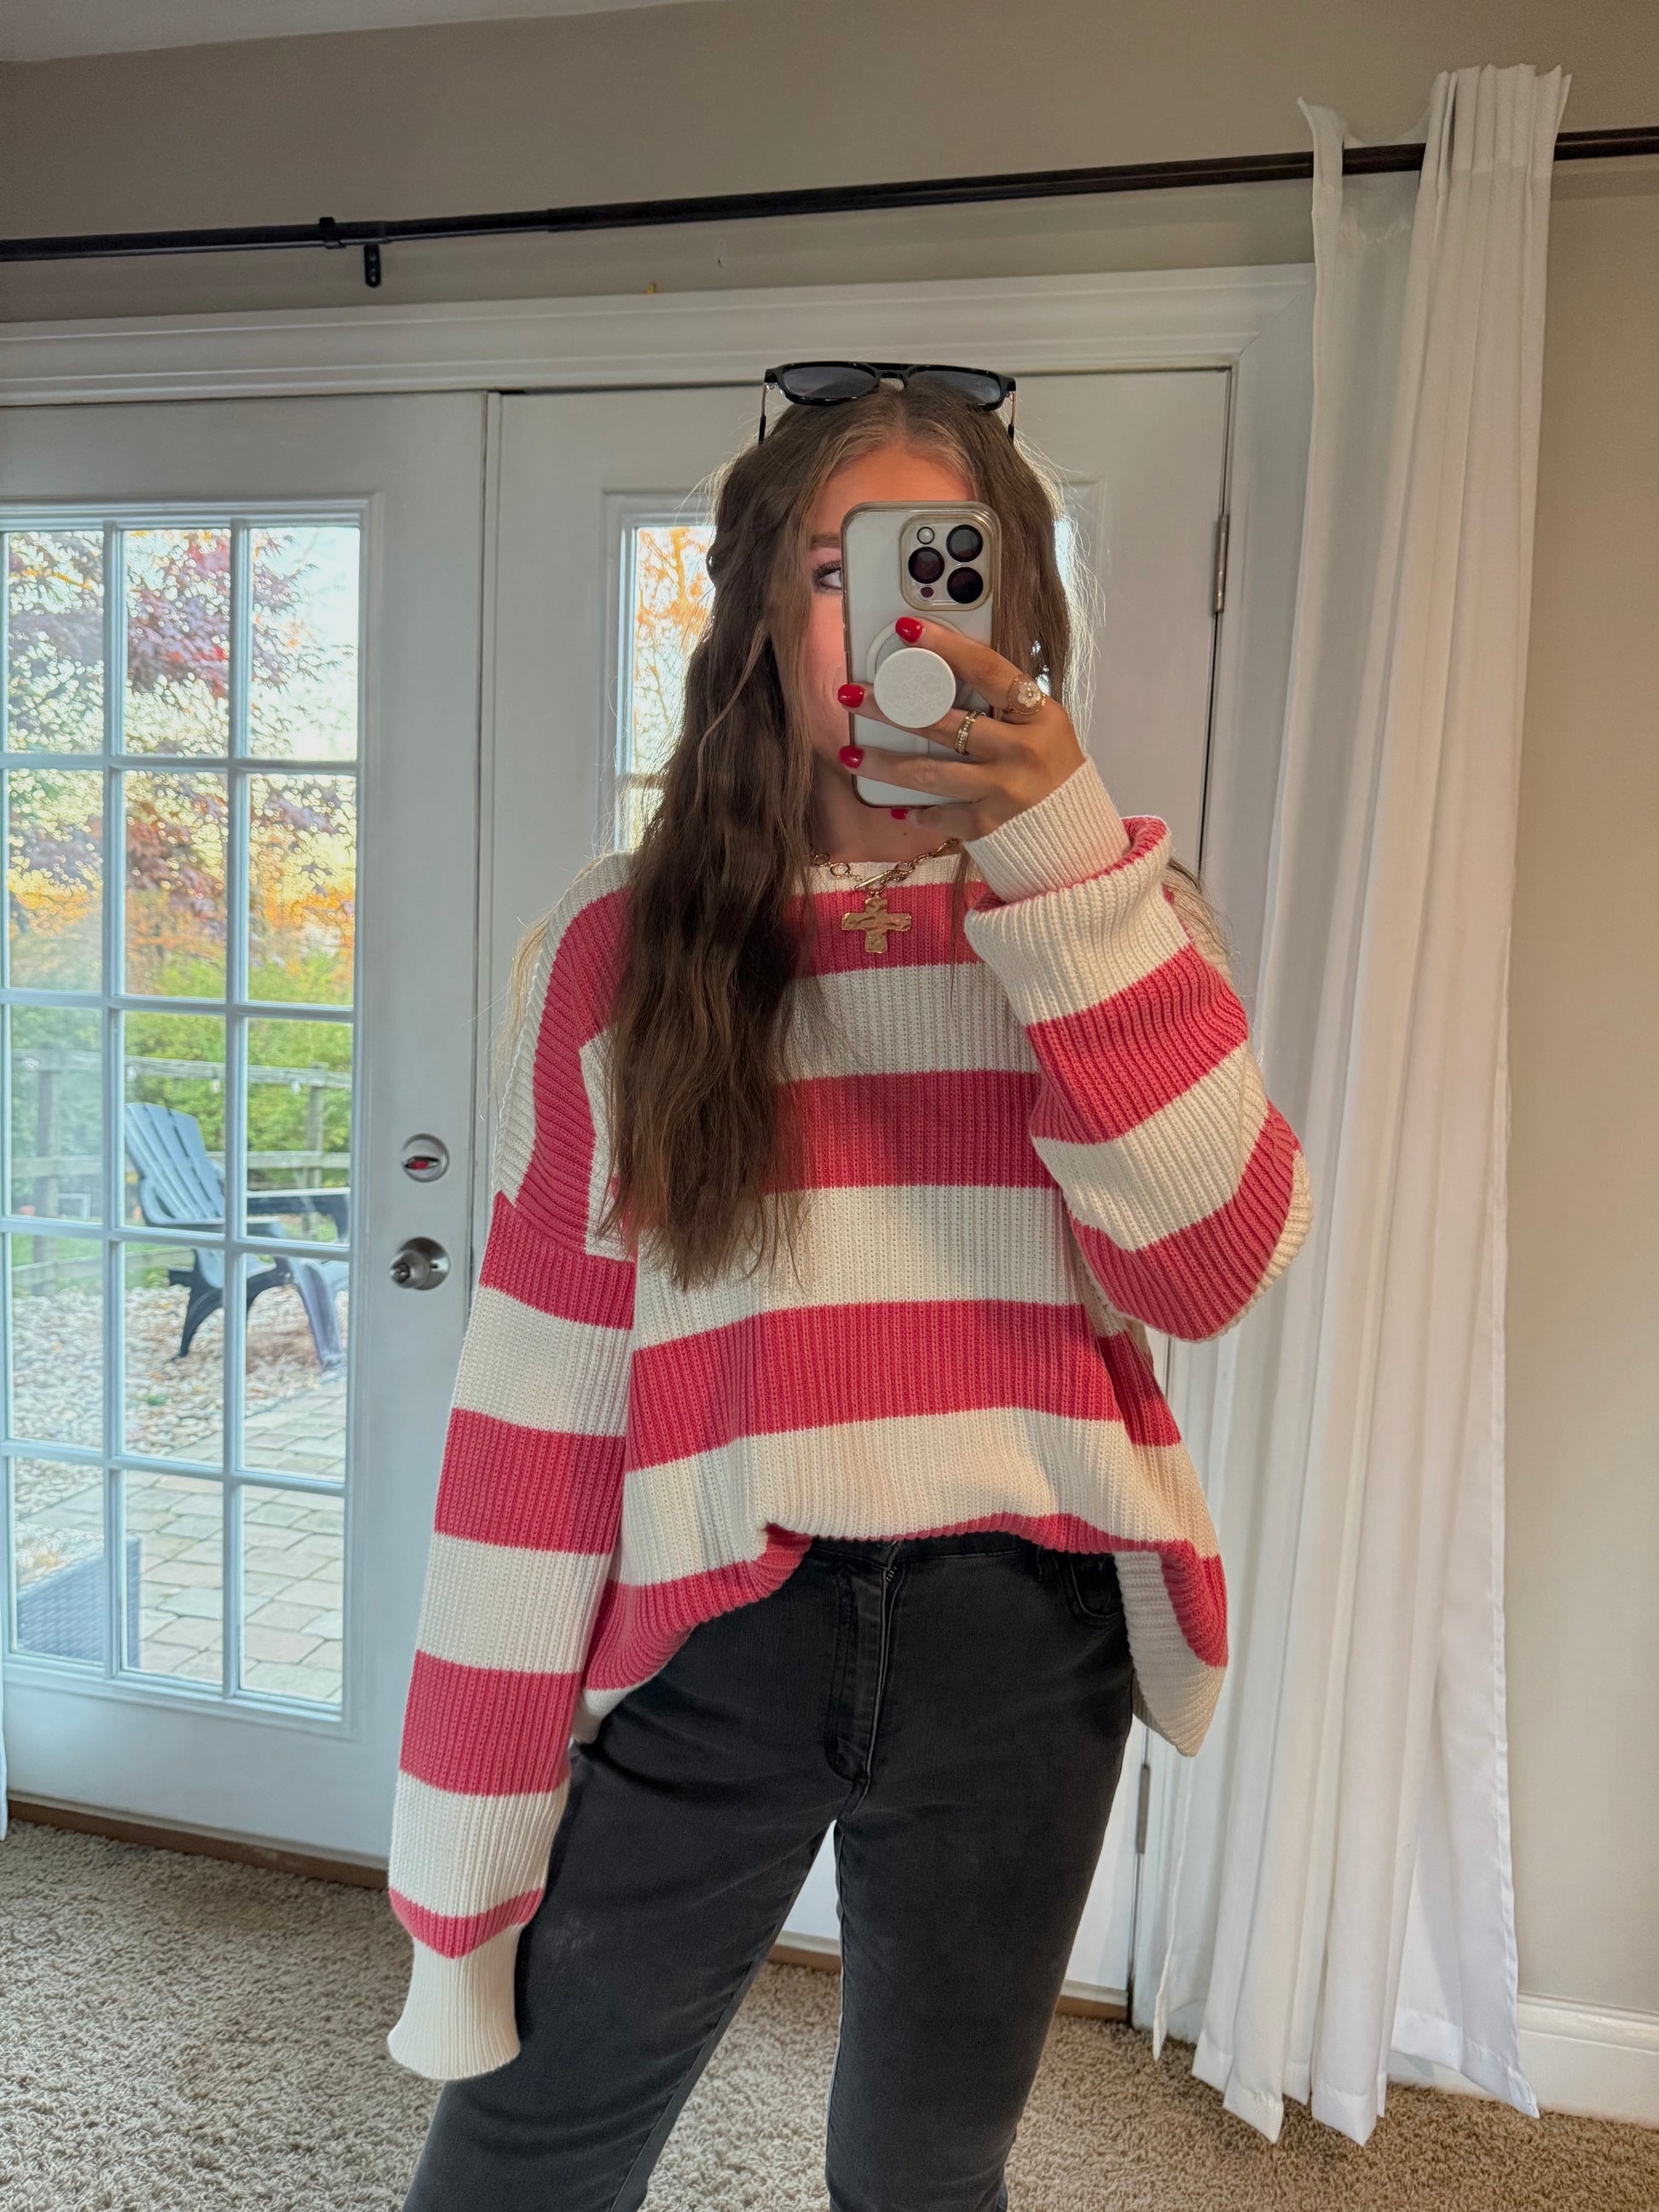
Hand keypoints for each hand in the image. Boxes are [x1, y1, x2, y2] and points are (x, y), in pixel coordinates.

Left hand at [836, 616, 1086, 840]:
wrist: (1077, 835)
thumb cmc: (1051, 772)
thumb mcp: (1040, 728)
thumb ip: (1003, 705)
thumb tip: (942, 675)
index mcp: (1038, 714)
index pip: (987, 669)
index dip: (945, 646)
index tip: (907, 628)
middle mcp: (1023, 749)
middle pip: (945, 722)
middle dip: (892, 707)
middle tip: (853, 696)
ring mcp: (1006, 790)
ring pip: (930, 772)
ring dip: (885, 763)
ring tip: (851, 753)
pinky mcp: (991, 825)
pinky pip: (942, 814)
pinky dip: (918, 811)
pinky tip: (897, 805)